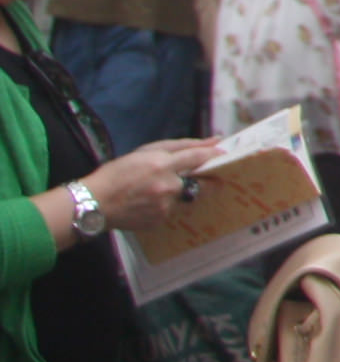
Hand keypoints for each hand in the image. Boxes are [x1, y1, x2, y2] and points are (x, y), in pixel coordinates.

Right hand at [87, 137, 219, 230]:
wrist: (94, 203)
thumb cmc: (117, 173)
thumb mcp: (144, 152)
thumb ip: (180, 146)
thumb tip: (212, 141)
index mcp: (161, 165)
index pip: (197, 157)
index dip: (212, 154)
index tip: (223, 153)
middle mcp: (166, 187)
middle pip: (202, 183)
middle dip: (208, 180)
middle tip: (208, 177)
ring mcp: (164, 206)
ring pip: (187, 198)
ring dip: (183, 193)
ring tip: (160, 190)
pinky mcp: (160, 221)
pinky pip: (173, 210)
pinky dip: (168, 204)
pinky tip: (151, 202)